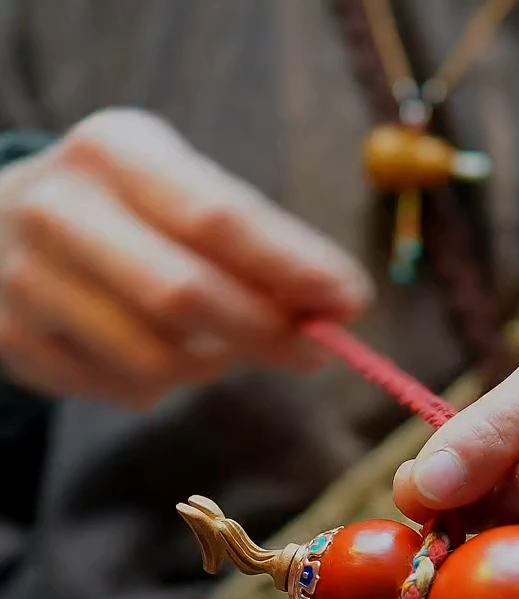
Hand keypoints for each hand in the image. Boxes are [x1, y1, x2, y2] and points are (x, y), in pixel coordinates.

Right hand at [0, 109, 371, 407]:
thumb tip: (335, 306)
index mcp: (113, 151)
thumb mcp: (176, 189)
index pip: (216, 218)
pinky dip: (163, 387)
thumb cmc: (123, 212)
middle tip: (316, 351)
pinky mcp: (16, 343)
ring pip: (156, 361)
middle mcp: (60, 209)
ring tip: (219, 343)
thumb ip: (252, 240)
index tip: (350, 301)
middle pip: (185, 296)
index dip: (291, 268)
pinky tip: (157, 353)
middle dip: (265, 334)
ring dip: (211, 366)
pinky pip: (124, 392)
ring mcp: (27, 281)